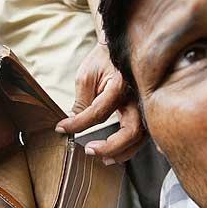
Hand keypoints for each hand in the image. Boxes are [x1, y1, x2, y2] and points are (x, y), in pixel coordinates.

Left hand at [55, 43, 145, 163]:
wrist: (123, 48)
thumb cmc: (103, 60)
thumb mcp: (86, 77)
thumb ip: (82, 102)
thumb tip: (72, 124)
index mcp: (120, 85)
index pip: (98, 112)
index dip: (78, 124)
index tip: (61, 128)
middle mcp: (138, 97)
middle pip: (131, 131)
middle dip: (110, 146)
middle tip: (89, 150)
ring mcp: (145, 106)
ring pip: (140, 137)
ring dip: (122, 152)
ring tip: (104, 159)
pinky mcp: (145, 112)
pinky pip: (143, 135)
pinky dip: (131, 147)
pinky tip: (118, 154)